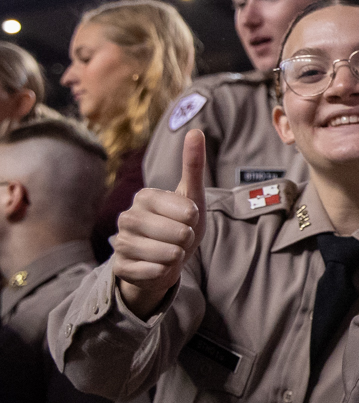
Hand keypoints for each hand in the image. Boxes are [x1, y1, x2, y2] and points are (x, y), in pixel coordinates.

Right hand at [112, 130, 205, 316]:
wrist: (165, 261)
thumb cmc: (180, 225)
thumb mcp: (192, 196)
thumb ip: (193, 165)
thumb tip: (195, 130)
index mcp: (145, 196)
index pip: (186, 211)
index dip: (194, 219)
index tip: (188, 219)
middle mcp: (128, 217)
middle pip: (177, 233)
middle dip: (188, 239)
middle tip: (181, 238)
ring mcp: (120, 242)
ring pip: (164, 254)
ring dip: (177, 256)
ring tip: (173, 252)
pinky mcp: (120, 268)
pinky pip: (151, 272)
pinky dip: (163, 271)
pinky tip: (160, 266)